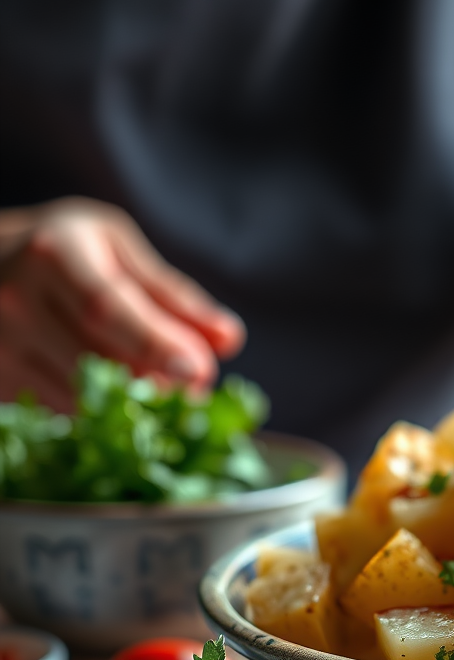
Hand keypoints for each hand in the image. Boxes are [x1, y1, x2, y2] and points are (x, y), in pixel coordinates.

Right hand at [0, 197, 244, 409]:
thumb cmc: (65, 249)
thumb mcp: (117, 248)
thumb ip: (173, 295)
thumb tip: (228, 339)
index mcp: (54, 254)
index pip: (106, 309)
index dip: (155, 344)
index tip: (199, 371)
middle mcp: (16, 299)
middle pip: (96, 360)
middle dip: (158, 382)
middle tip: (199, 391)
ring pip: (79, 395)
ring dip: (134, 404)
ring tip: (166, 393)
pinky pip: (61, 410)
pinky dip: (101, 411)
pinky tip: (120, 397)